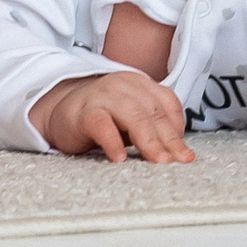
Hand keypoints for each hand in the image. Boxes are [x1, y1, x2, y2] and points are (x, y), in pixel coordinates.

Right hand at [32, 70, 193, 163]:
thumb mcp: (132, 118)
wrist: (61, 111)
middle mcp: (124, 86)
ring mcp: (103, 96)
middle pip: (153, 112)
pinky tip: (119, 158)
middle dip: (168, 139)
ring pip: (133, 116)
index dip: (178, 129)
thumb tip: (180, 153)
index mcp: (140, 84)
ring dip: (148, 140)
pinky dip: (112, 141)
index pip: (167, 103)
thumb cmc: (103, 118)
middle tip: (178, 161)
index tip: (185, 154)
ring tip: (158, 161)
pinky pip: (101, 124)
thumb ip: (152, 127)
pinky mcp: (84, 112)